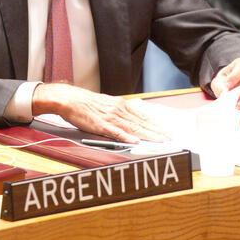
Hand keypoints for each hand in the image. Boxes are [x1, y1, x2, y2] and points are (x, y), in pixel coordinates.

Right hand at [33, 83, 168, 142]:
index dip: (155, 124)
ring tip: (160, 140)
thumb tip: (130, 118)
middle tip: (169, 137)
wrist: (70, 99)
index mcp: (120, 105)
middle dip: (157, 131)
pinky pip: (117, 132)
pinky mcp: (101, 124)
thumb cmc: (86, 103)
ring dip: (148, 135)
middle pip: (142, 122)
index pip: (142, 116)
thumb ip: (119, 111)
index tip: (165, 130)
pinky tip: (136, 141)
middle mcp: (119, 110)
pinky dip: (128, 136)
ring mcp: (111, 117)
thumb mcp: (106, 104)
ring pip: (133, 127)